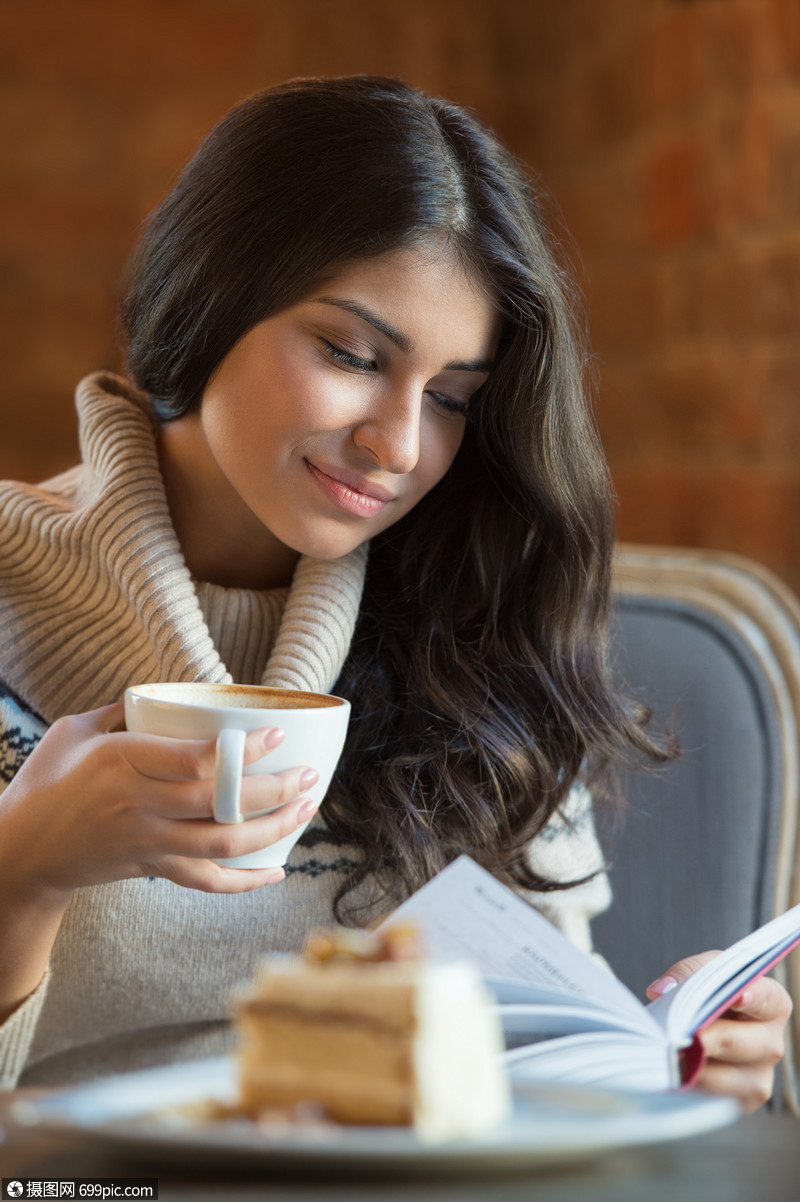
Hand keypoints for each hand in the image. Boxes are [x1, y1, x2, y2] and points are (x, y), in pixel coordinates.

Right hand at [0, 702, 319, 897]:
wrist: (21, 852)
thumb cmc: (46, 782)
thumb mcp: (73, 732)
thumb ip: (119, 711)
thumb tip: (161, 693)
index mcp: (122, 763)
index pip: (193, 761)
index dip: (241, 752)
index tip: (276, 735)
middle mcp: (140, 806)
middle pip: (219, 805)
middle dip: (273, 792)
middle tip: (310, 776)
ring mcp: (148, 842)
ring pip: (220, 846)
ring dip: (271, 831)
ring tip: (306, 810)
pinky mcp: (152, 868)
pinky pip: (205, 882)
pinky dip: (244, 882)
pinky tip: (276, 871)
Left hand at [647, 951, 792, 1111]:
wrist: (700, 1030)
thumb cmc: (708, 996)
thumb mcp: (702, 972)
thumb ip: (687, 973)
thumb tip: (664, 989)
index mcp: (772, 1005)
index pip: (768, 1000)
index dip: (754, 997)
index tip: (736, 997)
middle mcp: (771, 1043)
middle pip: (741, 1043)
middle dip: (708, 1038)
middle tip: (681, 1036)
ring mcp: (759, 1077)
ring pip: (726, 1077)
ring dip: (693, 1066)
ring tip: (668, 1055)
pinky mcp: (741, 1102)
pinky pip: (712, 1098)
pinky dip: (690, 1086)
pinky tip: (673, 1074)